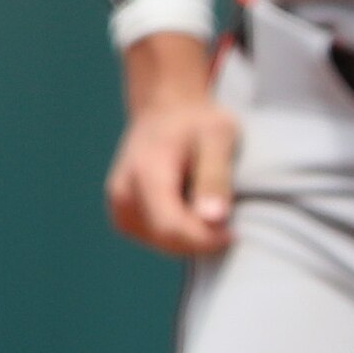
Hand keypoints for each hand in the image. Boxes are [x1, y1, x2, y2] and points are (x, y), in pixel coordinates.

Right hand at [106, 34, 240, 256]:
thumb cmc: (197, 121)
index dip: (206, 240)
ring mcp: (118, 204)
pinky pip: (153, 238)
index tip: (234, 233)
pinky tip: (192, 211)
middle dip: (201, 240)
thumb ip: (215, 176)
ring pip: (159, 244)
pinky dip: (177, 234)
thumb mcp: (218, 137)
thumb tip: (214, 219)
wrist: (166, 109)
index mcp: (146, 173)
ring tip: (207, 205)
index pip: (171, 227)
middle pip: (165, 240)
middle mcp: (123, 192)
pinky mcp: (122, 212)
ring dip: (190, 237)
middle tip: (227, 219)